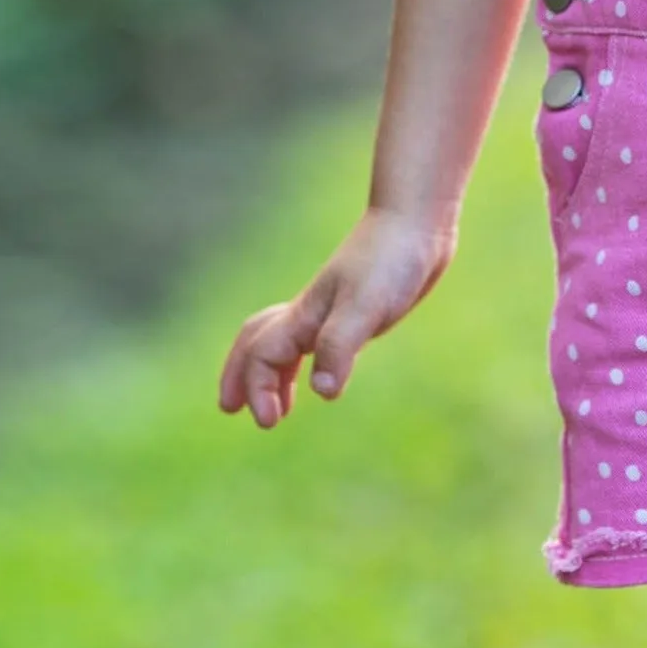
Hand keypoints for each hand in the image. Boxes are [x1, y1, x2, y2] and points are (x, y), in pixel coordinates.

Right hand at [216, 208, 453, 428]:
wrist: (416, 225)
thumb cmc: (391, 261)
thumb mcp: (367, 307)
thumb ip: (340, 346)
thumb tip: (321, 392)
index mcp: (305, 315)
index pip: (263, 356)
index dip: (258, 388)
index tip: (269, 422)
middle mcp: (311, 314)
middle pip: (256, 344)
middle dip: (241, 376)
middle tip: (230, 408)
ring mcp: (331, 311)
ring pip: (284, 344)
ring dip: (271, 375)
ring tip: (276, 408)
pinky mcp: (355, 312)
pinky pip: (315, 342)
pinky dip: (308, 363)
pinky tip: (323, 376)